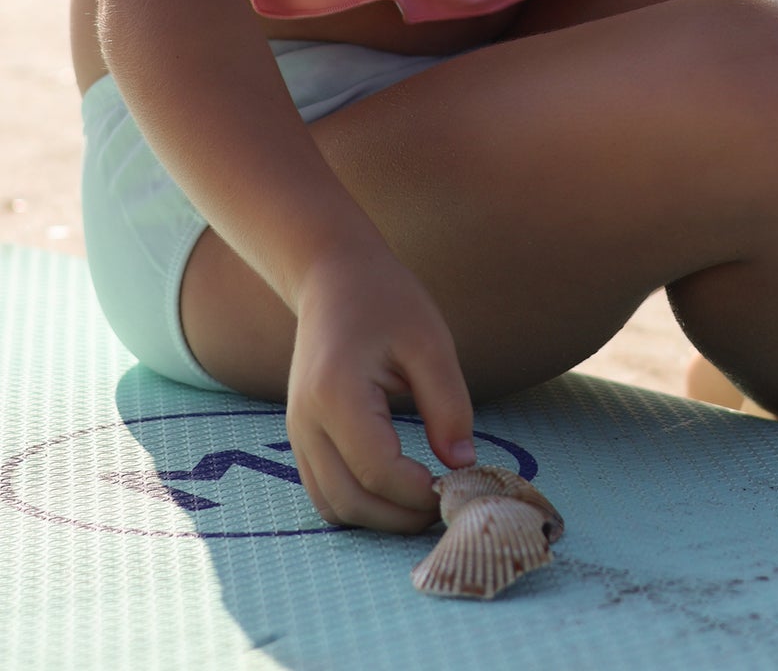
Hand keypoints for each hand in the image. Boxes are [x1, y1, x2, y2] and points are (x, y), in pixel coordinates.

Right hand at [287, 243, 475, 532]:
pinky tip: (396, 488)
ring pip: (333, 506)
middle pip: (351, 501)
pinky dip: (360, 503)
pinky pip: (324, 491)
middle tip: (446, 504)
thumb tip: (463, 464)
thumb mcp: (430, 343)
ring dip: (379, 518)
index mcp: (337, 395)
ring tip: (423, 499)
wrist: (334, 277)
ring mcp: (297, 433)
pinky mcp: (300, 437)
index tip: (458, 486)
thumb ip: (448, 405)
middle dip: (401, 517)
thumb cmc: (387, 301)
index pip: (378, 471)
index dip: (420, 493)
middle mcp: (307, 422)